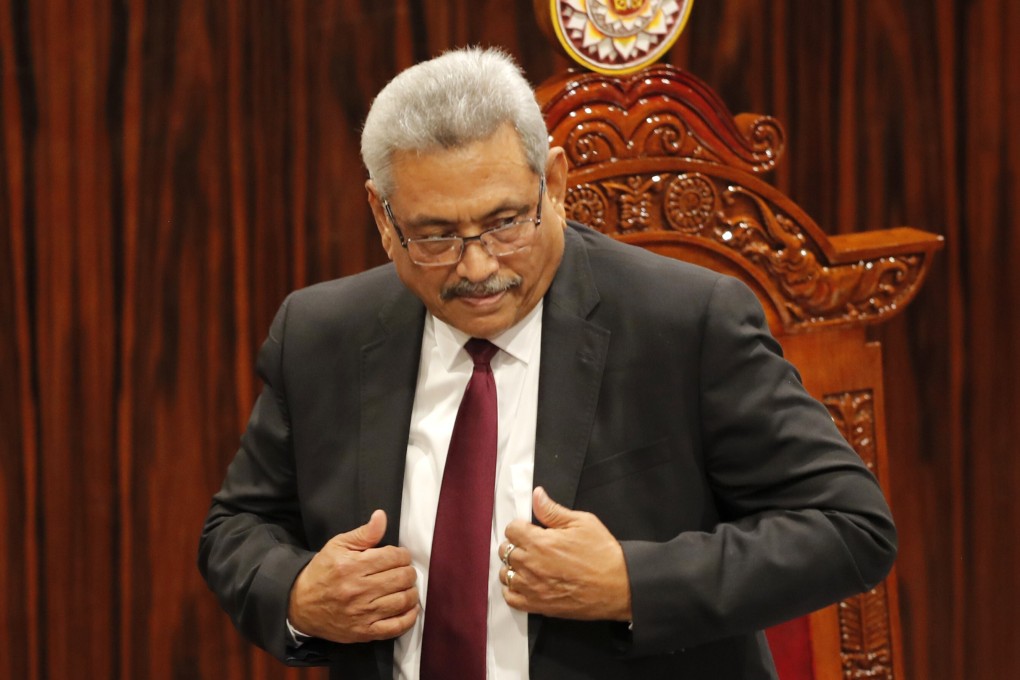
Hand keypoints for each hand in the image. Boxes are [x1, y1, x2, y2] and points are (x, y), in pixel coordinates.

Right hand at [287, 510, 418, 642]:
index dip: (402, 554)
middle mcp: (358, 590)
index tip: (400, 556)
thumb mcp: (337, 546)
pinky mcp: (363, 632)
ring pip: (402, 600)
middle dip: (408, 571)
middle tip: (404, 571)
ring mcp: (362, 613)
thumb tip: (381, 517)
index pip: (393, 557)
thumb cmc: (322, 572)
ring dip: (411, 592)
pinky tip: (409, 608)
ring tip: (406, 587)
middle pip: (401, 578)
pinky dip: (409, 617)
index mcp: (352, 566)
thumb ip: (364, 533)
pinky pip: (395, 627)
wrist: (300, 605)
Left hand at [499, 487, 631, 620]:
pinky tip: (524, 583)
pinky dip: (512, 590)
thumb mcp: (582, 522)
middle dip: (516, 544)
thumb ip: (553, 510)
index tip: (530, 529)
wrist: (619, 587)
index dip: (521, 526)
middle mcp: (531, 565)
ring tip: (528, 564)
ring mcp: (532, 587)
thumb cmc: (602, 554)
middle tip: (531, 545)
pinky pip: (511, 598)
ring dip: (513, 567)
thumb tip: (537, 495)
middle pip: (505, 550)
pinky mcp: (538, 605)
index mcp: (540, 542)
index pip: (512, 529)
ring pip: (505, 574)